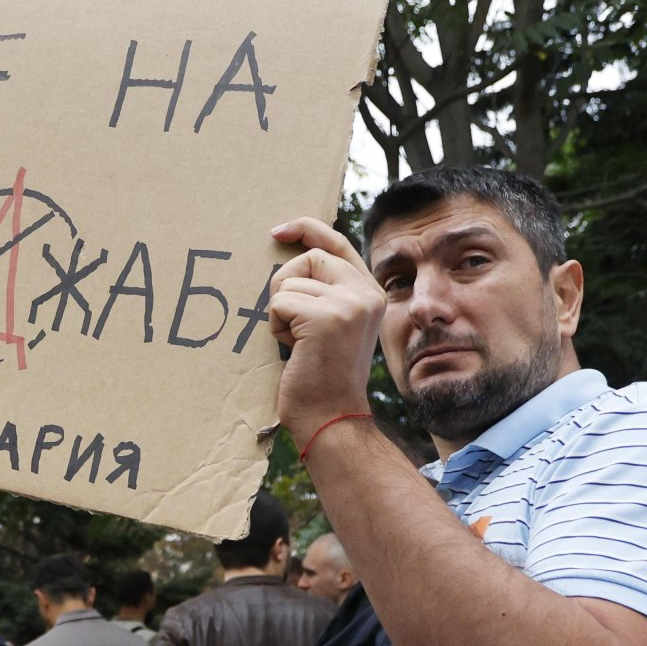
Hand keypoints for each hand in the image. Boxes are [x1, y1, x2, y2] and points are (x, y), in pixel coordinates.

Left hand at [267, 217, 385, 439]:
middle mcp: (366, 293)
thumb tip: (293, 254)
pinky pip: (279, 302)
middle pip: (308, 257)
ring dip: (280, 312)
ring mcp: (349, 303)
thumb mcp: (332, 324)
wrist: (331, 416)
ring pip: (288, 281)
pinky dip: (275, 326)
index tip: (278, 231)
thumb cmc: (321, 375)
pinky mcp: (326, 317)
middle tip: (289, 320)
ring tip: (297, 342)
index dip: (307, 229)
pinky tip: (293, 348)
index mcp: (370, 292)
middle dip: (285, 284)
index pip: (337, 243)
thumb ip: (325, 291)